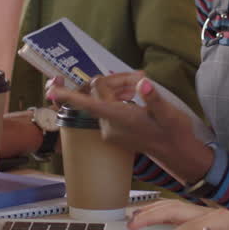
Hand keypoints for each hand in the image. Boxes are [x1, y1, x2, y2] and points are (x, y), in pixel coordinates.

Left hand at [46, 74, 211, 182]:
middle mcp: (110, 126)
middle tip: (140, 76)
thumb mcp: (168, 112)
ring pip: (104, 100)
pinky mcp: (113, 132)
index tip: (51, 89)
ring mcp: (110, 130)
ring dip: (119, 89)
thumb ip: (154, 97)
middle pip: (100, 94)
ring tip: (140, 85)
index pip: (89, 103)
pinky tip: (134, 95)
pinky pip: (108, 109)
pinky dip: (119, 98)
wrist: (177, 153)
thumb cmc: (174, 132)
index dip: (69, 96)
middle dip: (116, 81)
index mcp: (120, 119)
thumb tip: (143, 82)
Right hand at [130, 200, 228, 229]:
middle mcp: (211, 212)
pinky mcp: (200, 221)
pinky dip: (159, 214)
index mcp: (220, 217)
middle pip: (175, 209)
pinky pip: (176, 214)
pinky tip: (148, 216)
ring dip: (152, 210)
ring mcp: (205, 215)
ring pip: (173, 208)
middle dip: (152, 214)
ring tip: (134, 216)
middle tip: (132, 222)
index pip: (188, 226)